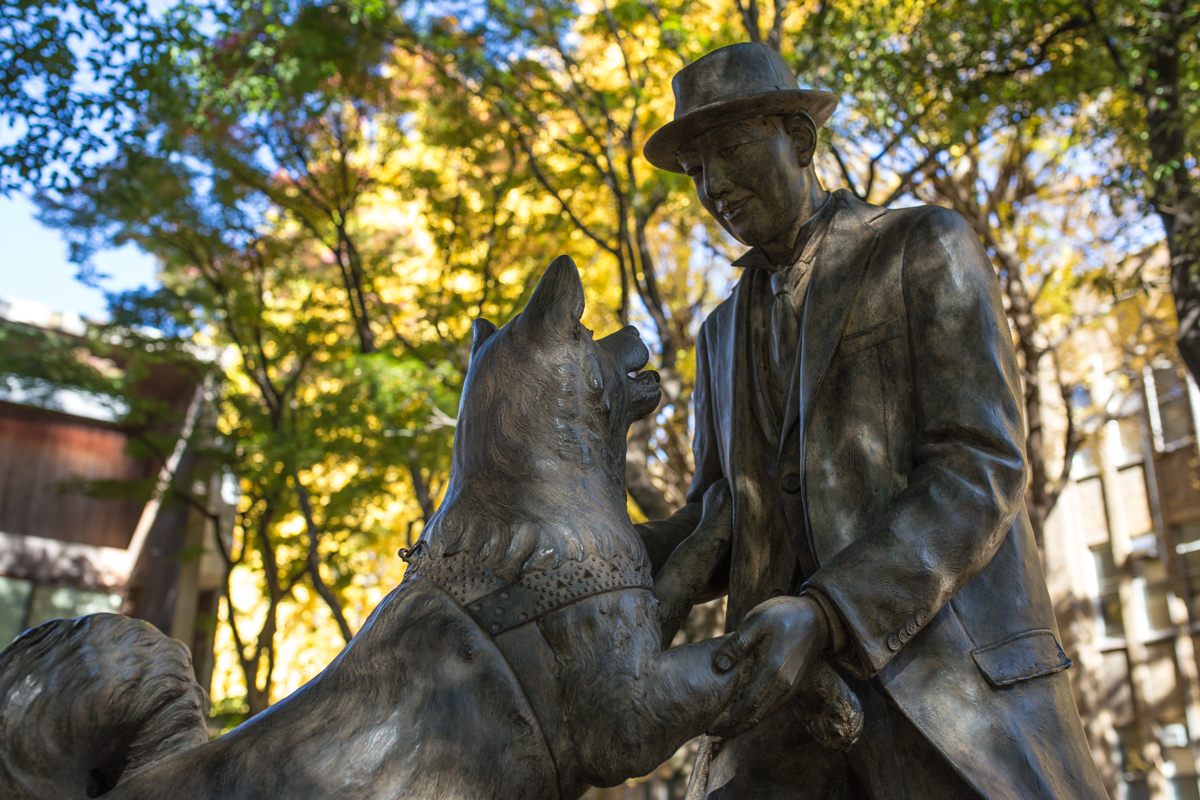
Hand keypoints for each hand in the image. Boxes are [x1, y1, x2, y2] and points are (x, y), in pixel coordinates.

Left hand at [709, 595, 830, 737]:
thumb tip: (719, 667)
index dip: (728, 719)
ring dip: (744, 724)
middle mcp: (783, 684)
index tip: (709, 727)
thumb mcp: (757, 620)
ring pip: (765, 714)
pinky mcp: (793, 685)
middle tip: (711, 732)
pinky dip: (757, 716)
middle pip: (756, 716)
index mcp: (772, 669)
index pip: (747, 705)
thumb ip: (737, 644)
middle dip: (733, 727)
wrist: (817, 616)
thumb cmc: (783, 614)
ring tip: (724, 728)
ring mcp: (790, 686)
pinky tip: (744, 714)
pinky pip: (773, 707)